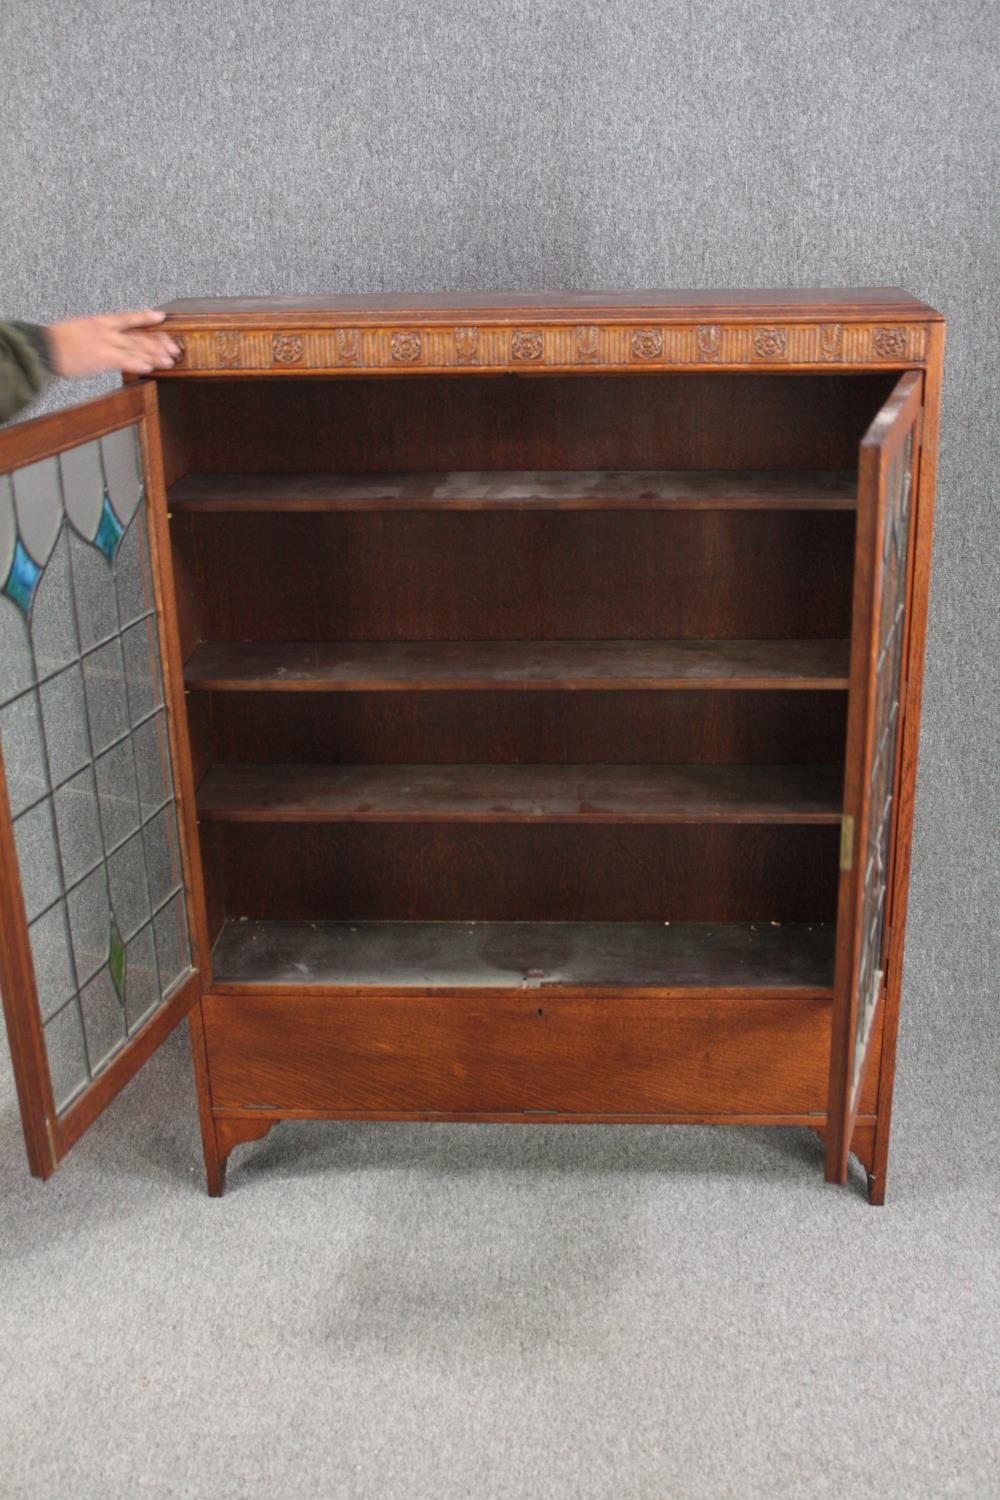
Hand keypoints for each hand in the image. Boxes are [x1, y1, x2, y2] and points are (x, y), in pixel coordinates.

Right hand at [46, 310, 180, 377]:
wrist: (43, 347)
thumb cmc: (55, 341)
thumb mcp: (77, 329)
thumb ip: (94, 333)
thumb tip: (104, 337)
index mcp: (99, 321)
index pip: (128, 318)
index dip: (146, 317)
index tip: (161, 317)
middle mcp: (106, 330)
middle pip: (138, 335)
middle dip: (158, 342)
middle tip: (174, 348)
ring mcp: (105, 343)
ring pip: (136, 347)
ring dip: (155, 355)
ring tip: (170, 360)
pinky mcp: (102, 357)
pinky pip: (125, 360)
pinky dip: (139, 363)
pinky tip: (151, 367)